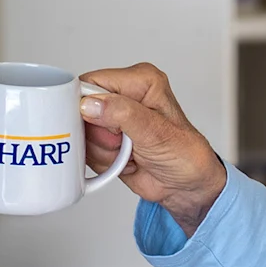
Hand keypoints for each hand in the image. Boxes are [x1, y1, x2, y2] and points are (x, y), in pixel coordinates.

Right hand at [79, 63, 227, 236]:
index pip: (91, 82)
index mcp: (139, 81)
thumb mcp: (157, 132)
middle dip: (98, 134)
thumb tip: (91, 104)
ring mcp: (112, 119)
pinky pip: (84, 150)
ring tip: (129, 153)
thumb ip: (124, 115)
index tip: (103, 127)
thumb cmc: (186, 154)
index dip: (86, 106)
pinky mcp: (105, 139)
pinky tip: (124, 161)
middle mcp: (123, 96)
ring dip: (102, 150)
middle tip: (122, 142)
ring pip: (79, 133)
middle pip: (79, 109)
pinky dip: (101, 161)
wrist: (187, 185)